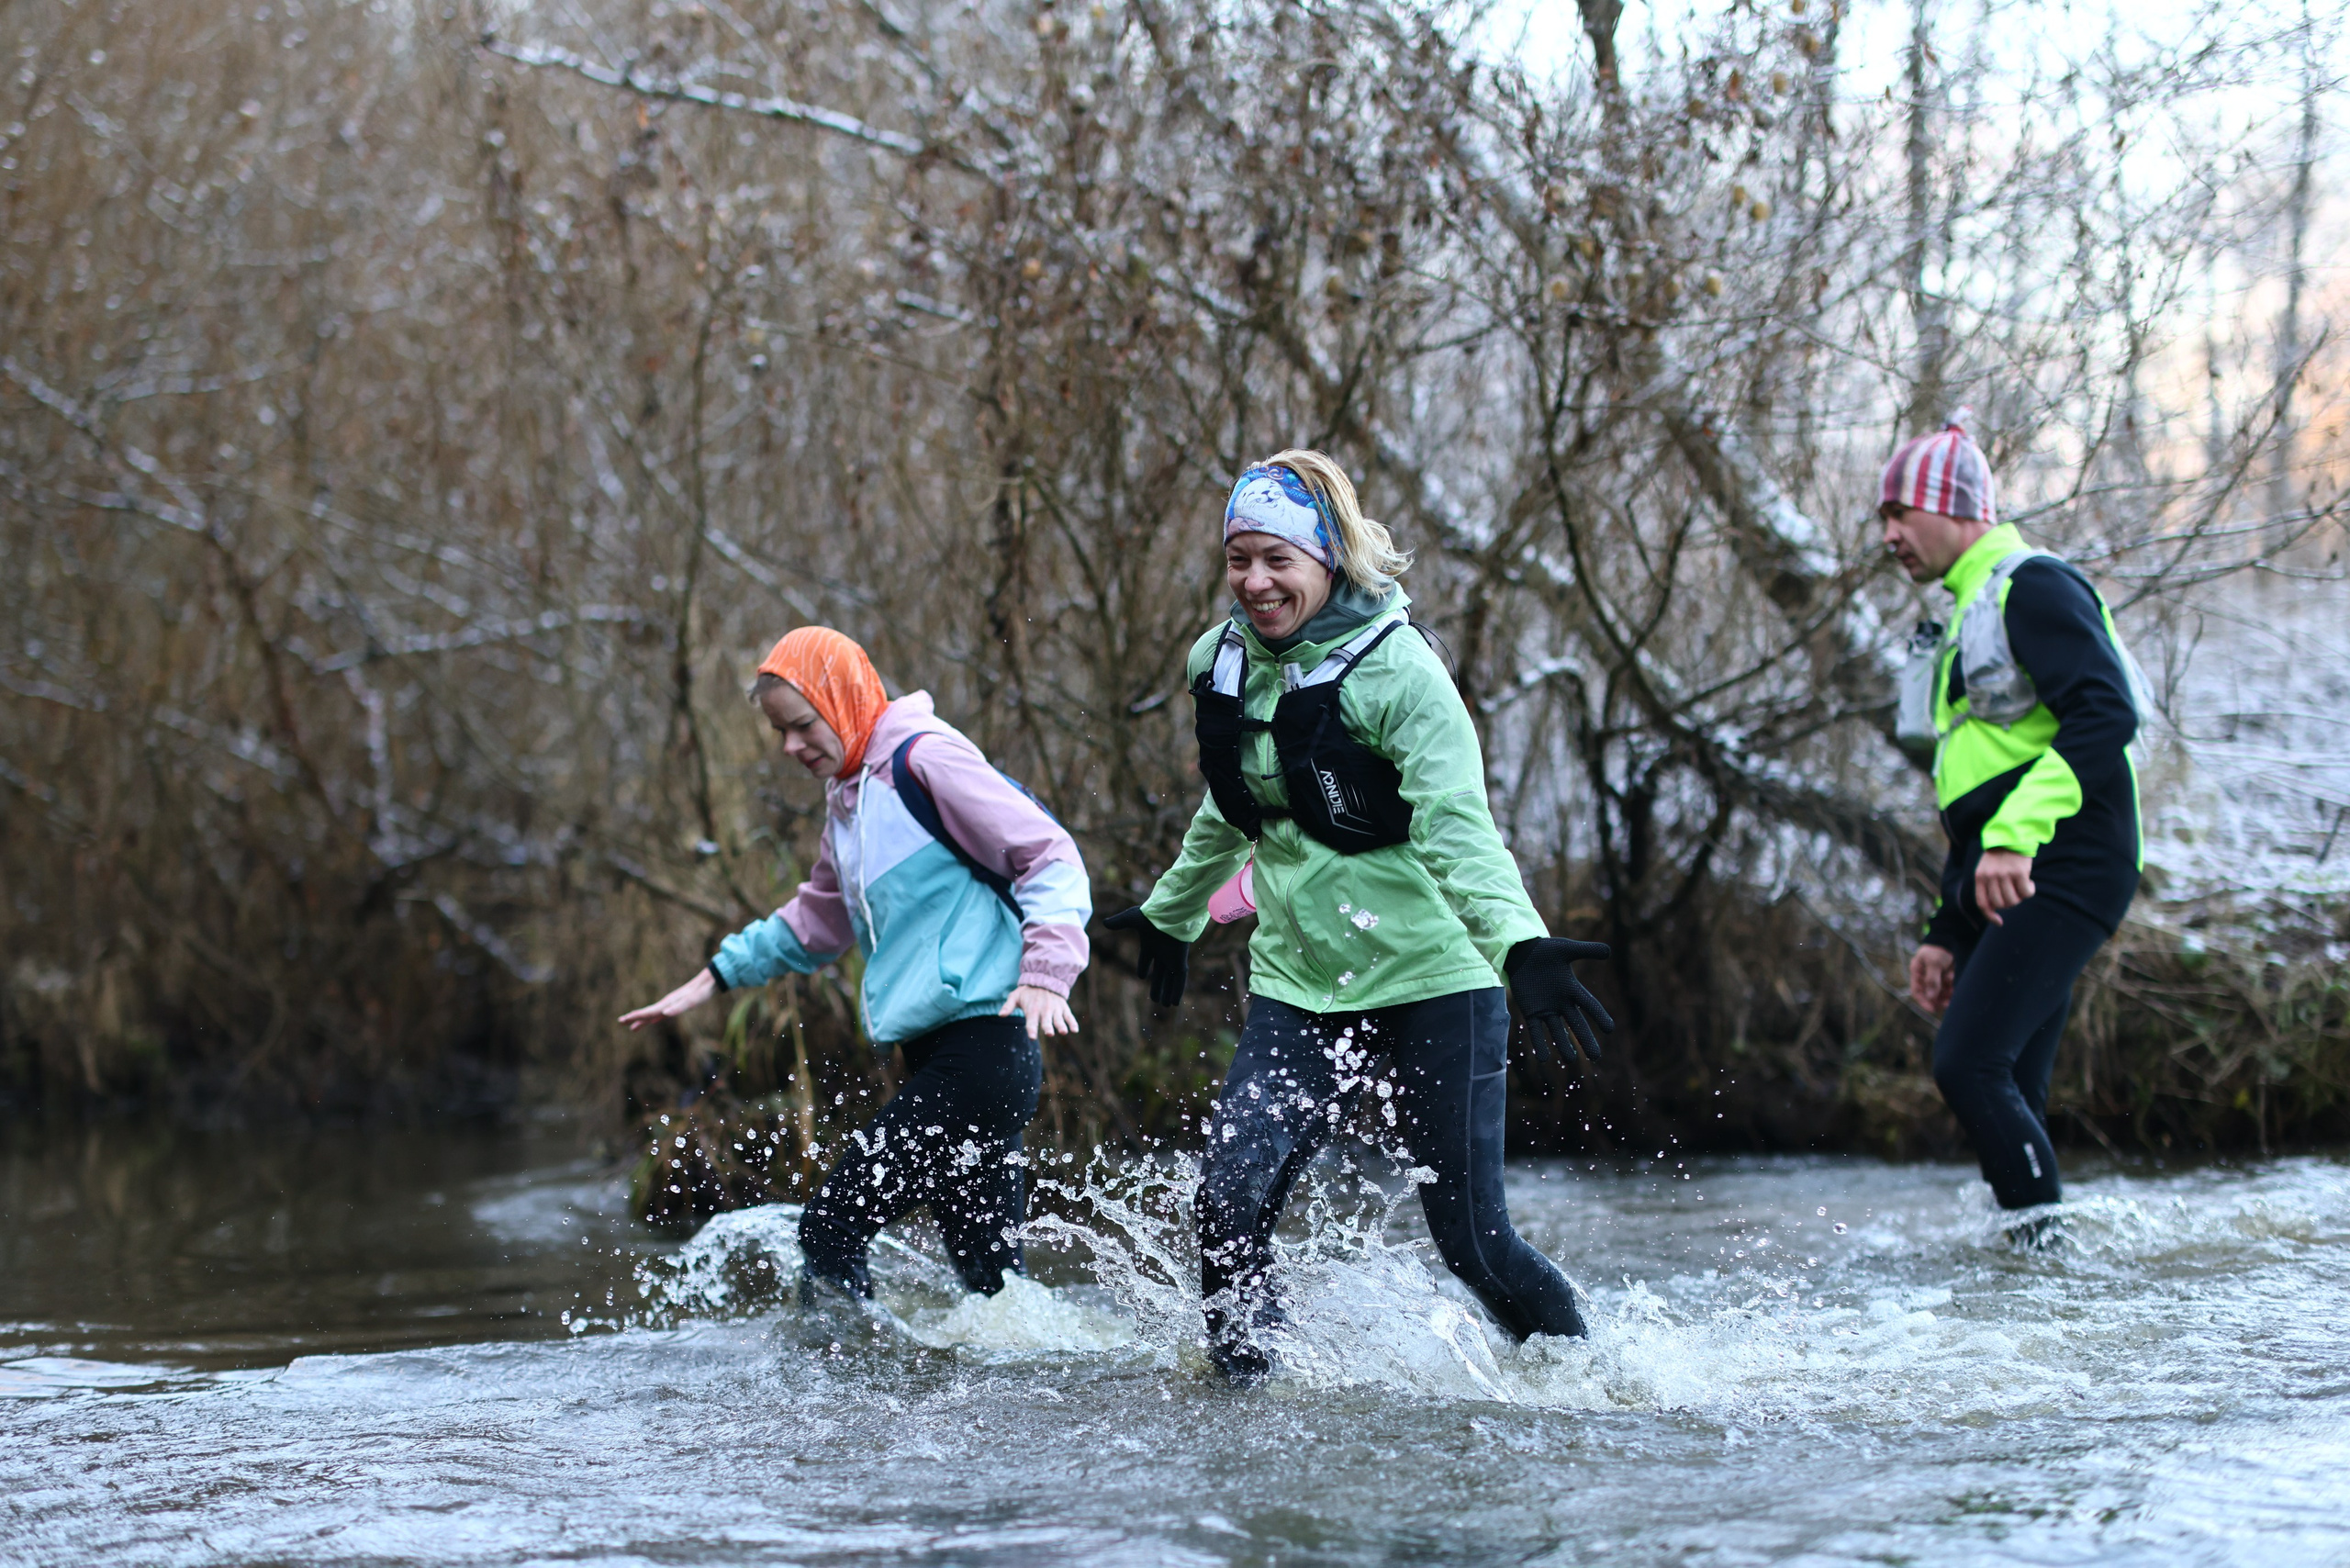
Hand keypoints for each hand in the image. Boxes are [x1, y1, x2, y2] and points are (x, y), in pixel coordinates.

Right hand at [619, 965, 718, 1030]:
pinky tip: (650, 1022)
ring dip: (641, 1020)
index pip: (649, 1012)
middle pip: (647, 1012)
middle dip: (634, 1018)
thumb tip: (665, 1013)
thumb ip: (679, 1007)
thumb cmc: (701, 992)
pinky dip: (653, 1019)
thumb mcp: (692, 1001)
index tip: (623, 1020)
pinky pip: (660, 1014)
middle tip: (620, 1021)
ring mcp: (670, 1004)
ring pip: (652, 1014)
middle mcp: (667, 1003)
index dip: (636, 1017)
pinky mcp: (675, 1005)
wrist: (709, 982)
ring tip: (631, 1027)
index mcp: (668, 1003)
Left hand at [1001, 984, 1078, 1039]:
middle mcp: (1044, 1010)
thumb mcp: (1015, 996)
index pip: (1031, 1022)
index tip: (1033, 1037)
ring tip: (1064, 1032)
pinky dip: (1073, 1023)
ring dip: (1061, 1025)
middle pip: (1046, 1021)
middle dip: (1048, 1027)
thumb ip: (1008, 1006)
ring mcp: (1055, 1009)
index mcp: (1032, 1010)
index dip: (1032, 1030)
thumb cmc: (1027, 991)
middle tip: (1049, 1034)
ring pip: (1059, 1019)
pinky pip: (1069, 1016)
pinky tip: (1075, 1030)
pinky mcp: (1063, 1008)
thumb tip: (1001, 1015)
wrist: (1045, 978)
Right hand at [1103, 906, 1188, 1007]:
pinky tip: (1174, 1002)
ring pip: (1170, 979)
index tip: (1141, 976)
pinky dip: (1177, 990)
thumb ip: (1119, 922)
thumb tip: (1104, 923)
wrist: (1171, 914)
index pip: (1147, 958)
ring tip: (1165, 1006)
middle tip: (1155, 999)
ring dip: (1167, 992)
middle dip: (1158, 986)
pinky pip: (1180, 979)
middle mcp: (1162, 952)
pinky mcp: (1181, 961)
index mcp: (1151, 943)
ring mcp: (1172, 957)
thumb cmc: (1152, 915)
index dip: (1143, 966)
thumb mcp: (1132, 918)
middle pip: (1160, 973)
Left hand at [1503, 937, 1614, 1064]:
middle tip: (1596, 1057)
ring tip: (1569, 1060)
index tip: (1610, 1029)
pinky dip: (1539, 1043)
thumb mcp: (1566, 949)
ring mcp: (1546, 1009)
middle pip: (1576, 1024)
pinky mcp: (1530, 1012)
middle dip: (1585, 1040)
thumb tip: (1609, 951)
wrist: (1521, 953)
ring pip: (1556, 1031)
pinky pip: (1535, 1030)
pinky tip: (1543, 1058)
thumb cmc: (1545, 950)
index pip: (1589, 1004)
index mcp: (1572, 989)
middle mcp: (1561, 1002)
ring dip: (1563, 1045)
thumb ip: (1586, 950)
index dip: (1599, 1016)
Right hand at [1909, 943, 1955, 1013]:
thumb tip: (1931, 997)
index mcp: (1917, 972)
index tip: (1933, 1009)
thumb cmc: (1939, 949)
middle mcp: (1926, 976)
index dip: (1924, 1001)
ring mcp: (1937, 976)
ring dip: (1946, 996)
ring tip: (1953, 996)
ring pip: (1940, 992)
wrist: (1952, 938)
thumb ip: (1932, 980)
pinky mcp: (1947, 976)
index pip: (1917, 991)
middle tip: (1948, 1004)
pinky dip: (1952, 990)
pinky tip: (1956, 989)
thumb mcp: (1934, 963)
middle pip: (1930, 994)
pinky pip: (1948, 988)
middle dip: (1938, 1000)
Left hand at [1974, 850, 2035, 924]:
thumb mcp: (1987, 868)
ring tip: (2022, 887)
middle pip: (2000, 904)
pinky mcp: (2019, 872)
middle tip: (2015, 893)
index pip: (1982, 903)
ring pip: (2013, 900)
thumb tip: (1995, 909)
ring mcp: (2004, 874)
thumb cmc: (2000, 855)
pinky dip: (2030, 891)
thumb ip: (1988, 885)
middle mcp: (1990, 876)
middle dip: (2010, 903)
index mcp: (1979, 876)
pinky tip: (2030, 883)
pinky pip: (2026, 893)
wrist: (2012, 836)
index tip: (1999, 922)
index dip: (1990, 916)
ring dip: (2020, 897)